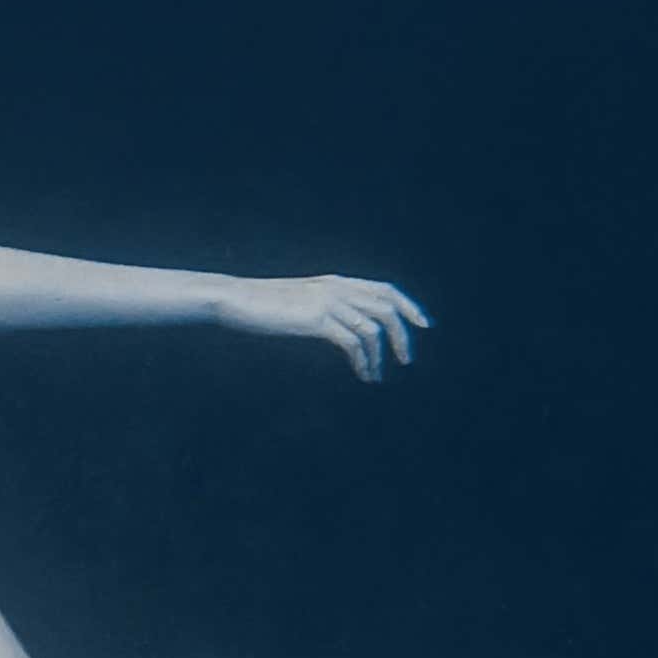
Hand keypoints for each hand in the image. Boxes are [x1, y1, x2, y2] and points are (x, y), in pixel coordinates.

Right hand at [217, 274, 430, 380]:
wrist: (235, 298)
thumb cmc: (261, 303)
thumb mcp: (299, 300)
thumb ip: (323, 306)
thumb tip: (340, 325)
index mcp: (336, 281)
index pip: (385, 289)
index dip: (408, 306)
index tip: (422, 325)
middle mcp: (338, 288)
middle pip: (387, 308)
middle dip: (402, 336)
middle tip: (406, 360)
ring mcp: (328, 302)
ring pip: (372, 328)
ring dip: (380, 356)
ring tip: (376, 376)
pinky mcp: (317, 320)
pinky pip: (353, 342)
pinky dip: (363, 361)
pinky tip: (363, 374)